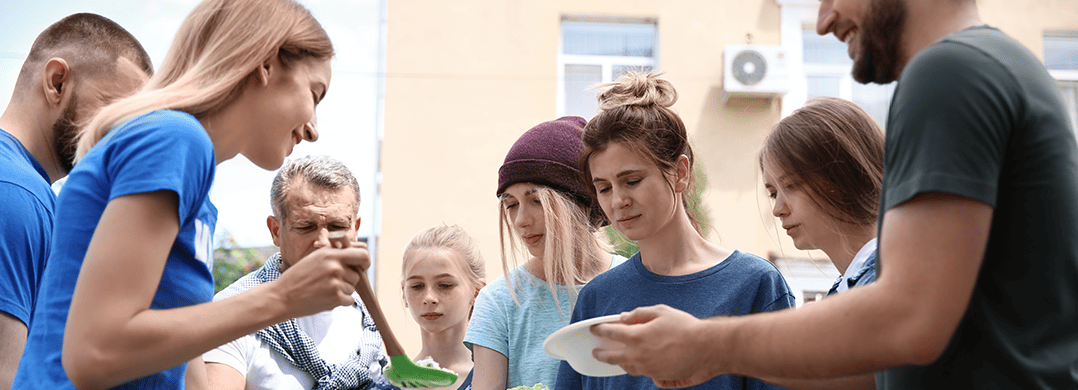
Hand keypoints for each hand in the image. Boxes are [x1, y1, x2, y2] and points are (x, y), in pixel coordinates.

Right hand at [272, 243, 370, 317]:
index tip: (361, 266)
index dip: (365, 262)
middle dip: (349, 279)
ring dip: (342, 291)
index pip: (362, 255)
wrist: (281, 297)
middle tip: (333, 282)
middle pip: (357, 275)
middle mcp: (335, 267)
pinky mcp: (335, 298)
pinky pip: (349, 300)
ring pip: (353, 288)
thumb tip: (363, 248)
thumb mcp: (315, 257)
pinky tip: (325, 298)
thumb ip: (337, 252)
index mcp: (331, 254)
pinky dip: (340, 301)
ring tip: (323, 290)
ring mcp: (336, 283)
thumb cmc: (298, 277)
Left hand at [590, 304, 723, 387]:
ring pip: (626, 367)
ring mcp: (647, 368)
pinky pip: (641, 372)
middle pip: (612, 356)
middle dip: (601, 353)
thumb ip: (639, 314)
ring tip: (615, 357)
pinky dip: (636, 367)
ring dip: (618, 362)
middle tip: (595, 351)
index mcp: (637, 336)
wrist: (706, 348)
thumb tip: (623, 317)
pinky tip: (636, 362)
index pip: (610, 333)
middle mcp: (638, 355)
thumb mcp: (661, 312)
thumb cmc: (685, 326)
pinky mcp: (657, 377)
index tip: (595, 328)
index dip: (600, 330)